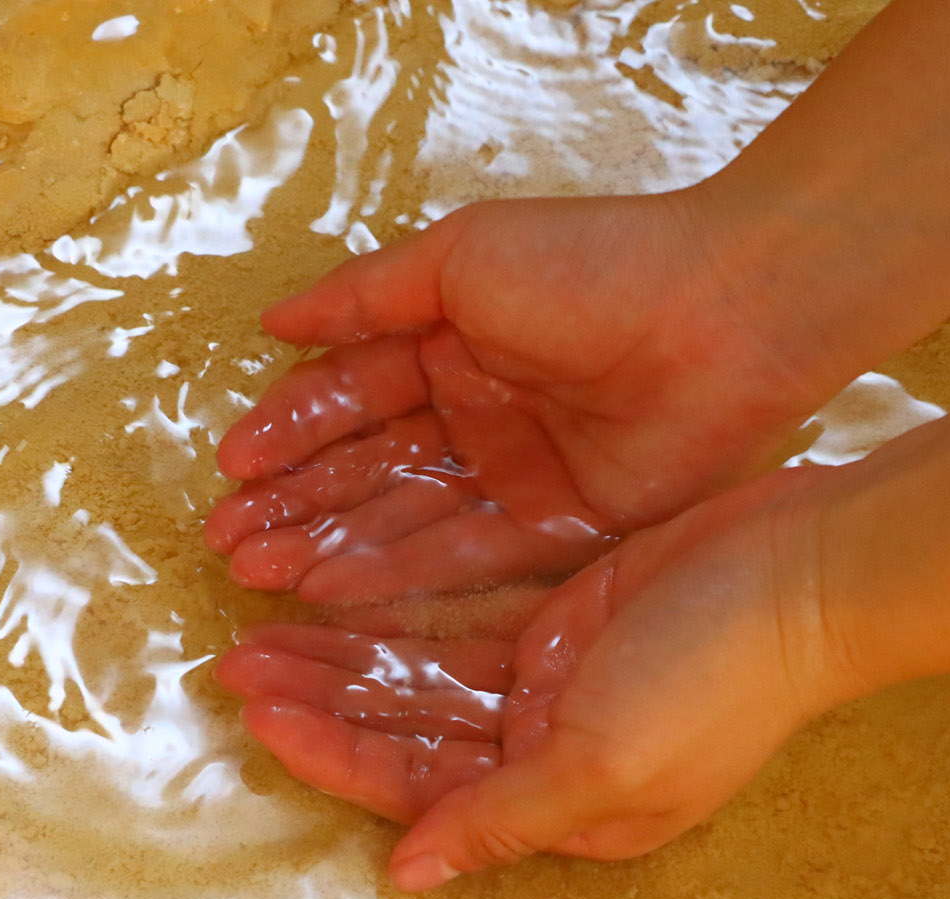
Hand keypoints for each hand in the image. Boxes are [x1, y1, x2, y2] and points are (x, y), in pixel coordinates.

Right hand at [204, 190, 834, 602]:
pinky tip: (329, 588)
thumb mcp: (461, 260)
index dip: (290, 429)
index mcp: (451, 339)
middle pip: (366, 466)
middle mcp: (475, 411)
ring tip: (255, 569)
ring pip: (401, 517)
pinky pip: (462, 558)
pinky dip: (396, 573)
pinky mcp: (557, 529)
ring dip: (327, 543)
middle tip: (225, 539)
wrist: (723, 316)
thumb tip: (272, 322)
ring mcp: (514, 475)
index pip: (351, 393)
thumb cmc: (591, 268)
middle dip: (294, 502)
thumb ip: (364, 296)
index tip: (230, 466)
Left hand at [215, 467, 858, 889]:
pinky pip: (462, 629)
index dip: (333, 755)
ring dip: (347, 662)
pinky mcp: (564, 620)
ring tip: (262, 635)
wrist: (806, 572)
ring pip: (424, 680)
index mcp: (561, 807)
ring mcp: (556, 686)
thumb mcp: (604, 767)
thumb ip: (502, 818)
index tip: (261, 717)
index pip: (418, 790)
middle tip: (236, 666)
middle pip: (408, 735)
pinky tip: (339, 605)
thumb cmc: (716, 680)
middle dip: (322, 705)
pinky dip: (403, 621)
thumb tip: (413, 876)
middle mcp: (548, 754)